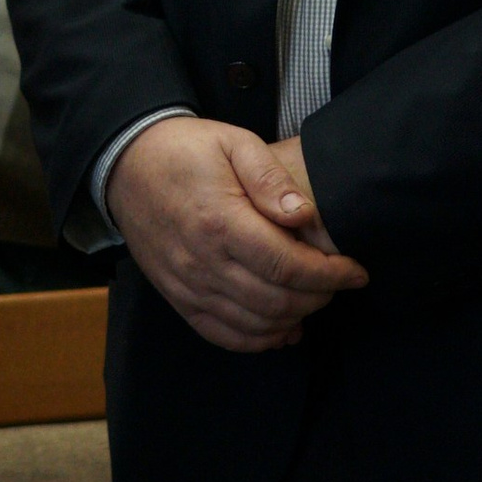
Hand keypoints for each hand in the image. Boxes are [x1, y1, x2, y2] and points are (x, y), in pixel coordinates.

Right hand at [105, 118, 366, 354]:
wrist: (125, 166)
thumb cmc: (185, 151)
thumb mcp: (234, 142)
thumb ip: (271, 178)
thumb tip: (304, 215)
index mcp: (221, 222)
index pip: (288, 266)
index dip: (331, 274)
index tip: (356, 271)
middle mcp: (203, 262)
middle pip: (277, 301)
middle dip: (319, 297)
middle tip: (338, 281)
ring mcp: (188, 285)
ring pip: (255, 325)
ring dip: (294, 318)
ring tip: (314, 297)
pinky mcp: (178, 298)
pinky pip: (223, 334)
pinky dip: (258, 339)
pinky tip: (282, 327)